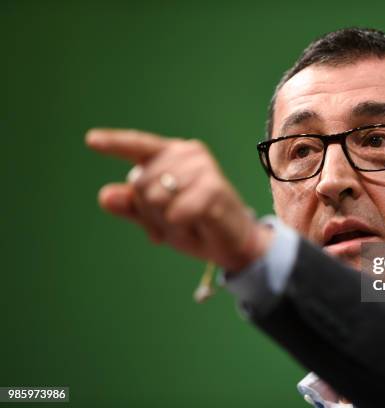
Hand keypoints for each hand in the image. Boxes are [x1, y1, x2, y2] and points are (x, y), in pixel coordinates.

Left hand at [85, 128, 273, 272]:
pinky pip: (176, 212)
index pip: (139, 145)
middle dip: (149, 212)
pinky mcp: (215, 190)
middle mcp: (189, 154)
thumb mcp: (157, 218)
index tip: (91, 140)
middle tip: (173, 221)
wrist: (234, 244)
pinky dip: (180, 225)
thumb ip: (132, 206)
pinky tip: (196, 224)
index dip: (115, 143)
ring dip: (166, 220)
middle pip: (141, 184)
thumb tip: (105, 196)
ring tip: (187, 222)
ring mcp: (204, 169)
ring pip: (156, 199)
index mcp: (173, 154)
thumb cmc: (194, 225)